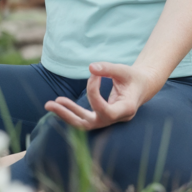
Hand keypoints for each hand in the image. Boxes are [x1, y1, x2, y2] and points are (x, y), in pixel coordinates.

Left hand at [44, 62, 158, 130]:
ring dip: (66, 114)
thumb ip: (108, 69)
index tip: (94, 74)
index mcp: (126, 109)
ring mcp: (107, 120)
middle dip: (69, 115)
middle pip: (89, 124)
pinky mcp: (101, 117)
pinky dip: (72, 110)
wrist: (141, 87)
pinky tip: (60, 102)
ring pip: (83, 124)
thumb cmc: (133, 78)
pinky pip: (84, 118)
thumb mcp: (124, 70)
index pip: (104, 110)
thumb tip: (90, 67)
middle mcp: (116, 119)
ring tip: (50, 104)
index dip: (94, 93)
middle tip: (51, 103)